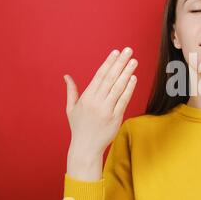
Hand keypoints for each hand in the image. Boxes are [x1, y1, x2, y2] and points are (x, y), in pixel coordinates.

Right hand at [64, 47, 137, 179]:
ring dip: (127, 73)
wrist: (85, 148)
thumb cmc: (79, 127)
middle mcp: (96, 102)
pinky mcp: (115, 118)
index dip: (108, 63)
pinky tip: (134, 78)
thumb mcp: (71, 109)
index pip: (99, 76)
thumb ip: (71, 91)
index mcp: (86, 98)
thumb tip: (66, 76)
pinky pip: (123, 100)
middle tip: (128, 50)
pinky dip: (129, 89)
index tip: (115, 52)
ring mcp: (106, 110)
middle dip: (120, 63)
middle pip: (110, 78)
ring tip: (134, 61)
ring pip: (118, 88)